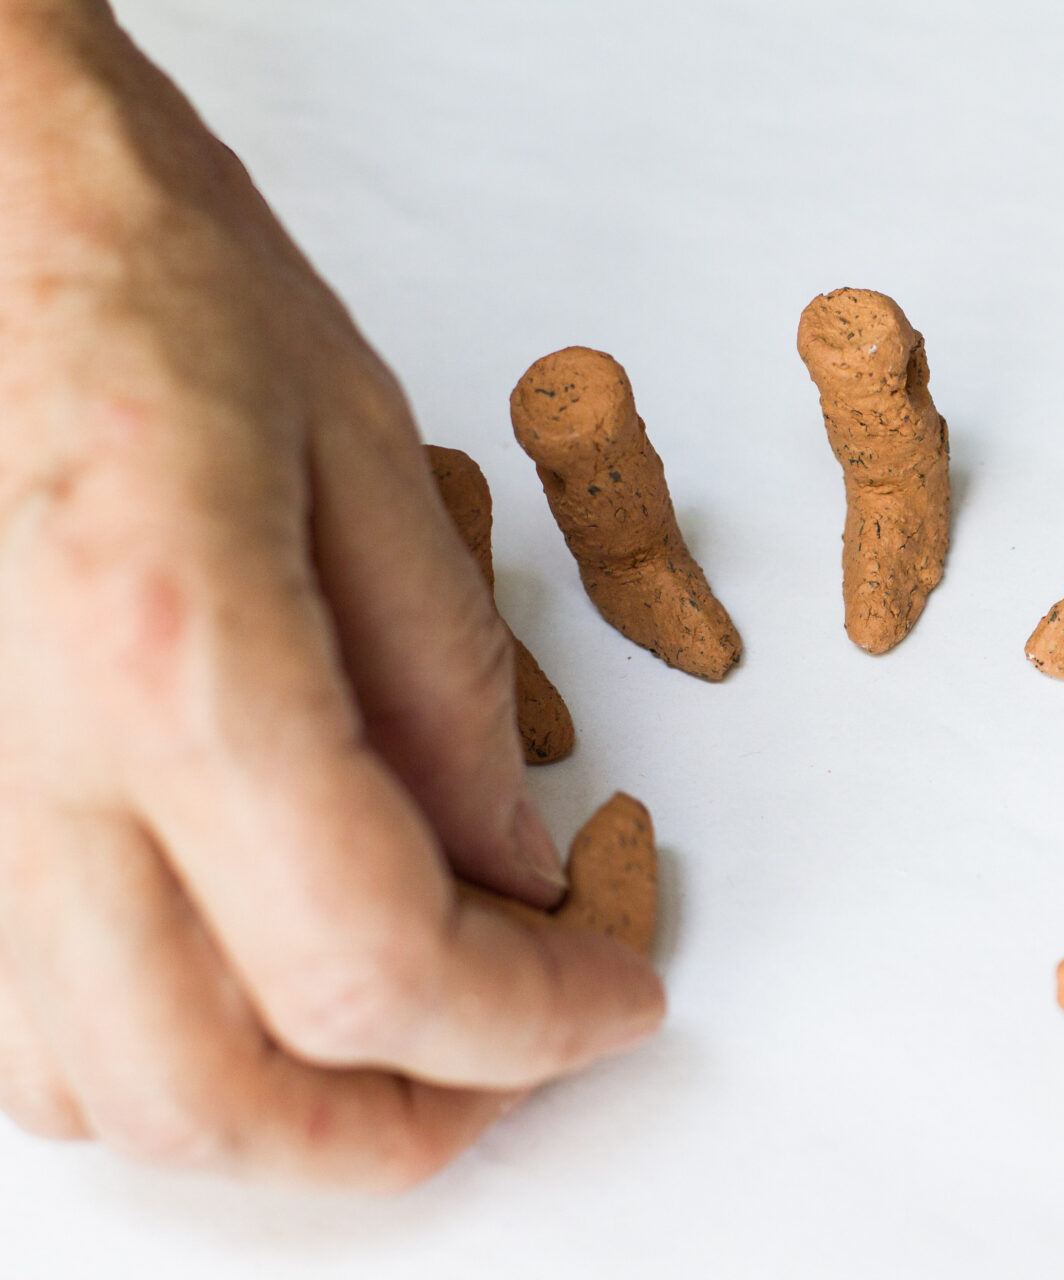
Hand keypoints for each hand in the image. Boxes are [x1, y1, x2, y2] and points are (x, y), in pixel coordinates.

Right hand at [0, 4, 662, 1187]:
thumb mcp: (363, 455)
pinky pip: (20, 1027)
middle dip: (406, 1128)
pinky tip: (256, 980)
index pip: (371, 960)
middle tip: (524, 1059)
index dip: (527, 1021)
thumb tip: (516, 870)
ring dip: (279, 1114)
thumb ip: (448, 690)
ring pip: (98, 1096)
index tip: (616, 996)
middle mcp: (16, 766)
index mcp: (167, 657)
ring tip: (413, 1031)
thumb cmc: (140, 275)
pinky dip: (161, 1054)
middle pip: (214, 1097)